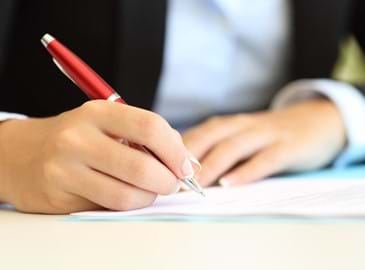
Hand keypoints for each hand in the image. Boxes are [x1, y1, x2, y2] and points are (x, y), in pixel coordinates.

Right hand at [0, 100, 194, 213]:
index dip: (176, 151)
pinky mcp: (59, 196)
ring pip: (126, 195)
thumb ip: (147, 136)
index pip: (150, 128)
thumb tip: (184, 162)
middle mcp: (79, 138)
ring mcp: (66, 169)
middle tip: (172, 183)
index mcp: (99, 112)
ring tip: (149, 190)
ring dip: (149, 197)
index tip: (185, 166)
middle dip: (168, 181)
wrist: (24, 153)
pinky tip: (125, 194)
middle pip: (141, 167)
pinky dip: (127, 205)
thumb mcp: (109, 123)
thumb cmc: (79, 136)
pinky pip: (107, 208)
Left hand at [183, 99, 345, 186]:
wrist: (315, 120)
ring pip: (232, 147)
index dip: (172, 152)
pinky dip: (246, 171)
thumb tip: (179, 172)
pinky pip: (264, 159)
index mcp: (225, 125)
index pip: (194, 136)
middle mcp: (240, 125)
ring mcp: (264, 134)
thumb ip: (214, 150)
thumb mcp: (238, 137)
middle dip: (185, 159)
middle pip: (208, 138)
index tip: (155, 170)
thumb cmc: (266, 135)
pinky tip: (231, 184)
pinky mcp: (287, 145)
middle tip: (167, 180)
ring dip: (211, 166)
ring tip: (193, 185)